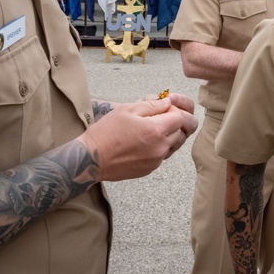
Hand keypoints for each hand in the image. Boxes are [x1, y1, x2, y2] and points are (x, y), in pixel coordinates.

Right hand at [77, 95, 197, 181]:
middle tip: (159, 116)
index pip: (182, 118)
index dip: (175, 110)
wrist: (90, 159)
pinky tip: (146, 140)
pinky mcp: (150, 169)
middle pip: (182, 132)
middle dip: (175, 122)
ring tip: (153, 128)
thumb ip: (152, 105)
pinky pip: (164, 155)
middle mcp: (160, 147)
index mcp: (157, 130)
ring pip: (175, 145)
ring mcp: (156, 160)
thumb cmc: (106, 132)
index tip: (162, 108)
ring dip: (170, 134)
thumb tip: (168, 103)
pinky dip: (161, 146)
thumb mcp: (127, 109)